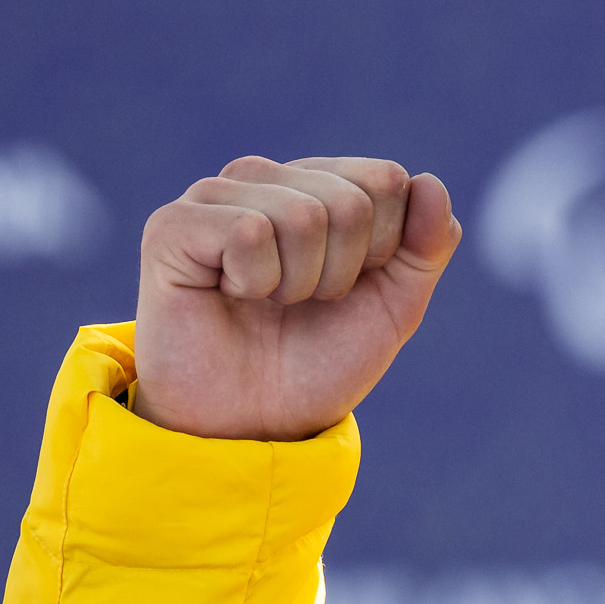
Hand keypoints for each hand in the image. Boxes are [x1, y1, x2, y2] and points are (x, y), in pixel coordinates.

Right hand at [129, 157, 459, 441]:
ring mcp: (217, 196)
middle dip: (342, 273)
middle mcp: (267, 179)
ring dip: (298, 283)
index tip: (348, 289)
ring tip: (266, 303)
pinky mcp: (174, 224)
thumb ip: (426, 247)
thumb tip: (431, 182)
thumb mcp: (394, 308)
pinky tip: (229, 296)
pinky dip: (254, 282)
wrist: (254, 425)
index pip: (385, 180)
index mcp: (318, 185)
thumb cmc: (316, 363)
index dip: (383, 250)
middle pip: (351, 201)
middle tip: (302, 304)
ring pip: (302, 215)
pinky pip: (248, 232)